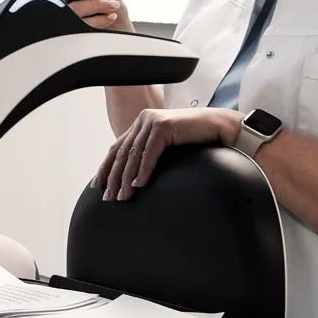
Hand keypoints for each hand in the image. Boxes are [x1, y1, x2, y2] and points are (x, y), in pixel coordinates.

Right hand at [39, 0, 131, 30]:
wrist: (122, 27)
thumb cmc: (109, 3)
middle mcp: (60, 3)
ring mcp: (66, 18)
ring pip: (72, 8)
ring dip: (97, 4)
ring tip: (112, 5)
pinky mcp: (74, 33)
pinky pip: (82, 23)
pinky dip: (100, 19)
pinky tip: (109, 17)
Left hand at [96, 108, 240, 201]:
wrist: (219, 127)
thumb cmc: (196, 140)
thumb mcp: (167, 147)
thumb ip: (150, 154)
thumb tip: (134, 177)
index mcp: (141, 124)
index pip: (118, 148)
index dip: (106, 167)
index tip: (97, 186)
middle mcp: (143, 120)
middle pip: (122, 152)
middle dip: (113, 177)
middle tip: (108, 198)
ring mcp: (152, 121)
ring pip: (134, 154)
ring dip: (126, 178)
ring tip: (122, 197)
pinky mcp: (164, 125)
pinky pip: (150, 152)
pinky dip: (143, 170)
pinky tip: (139, 185)